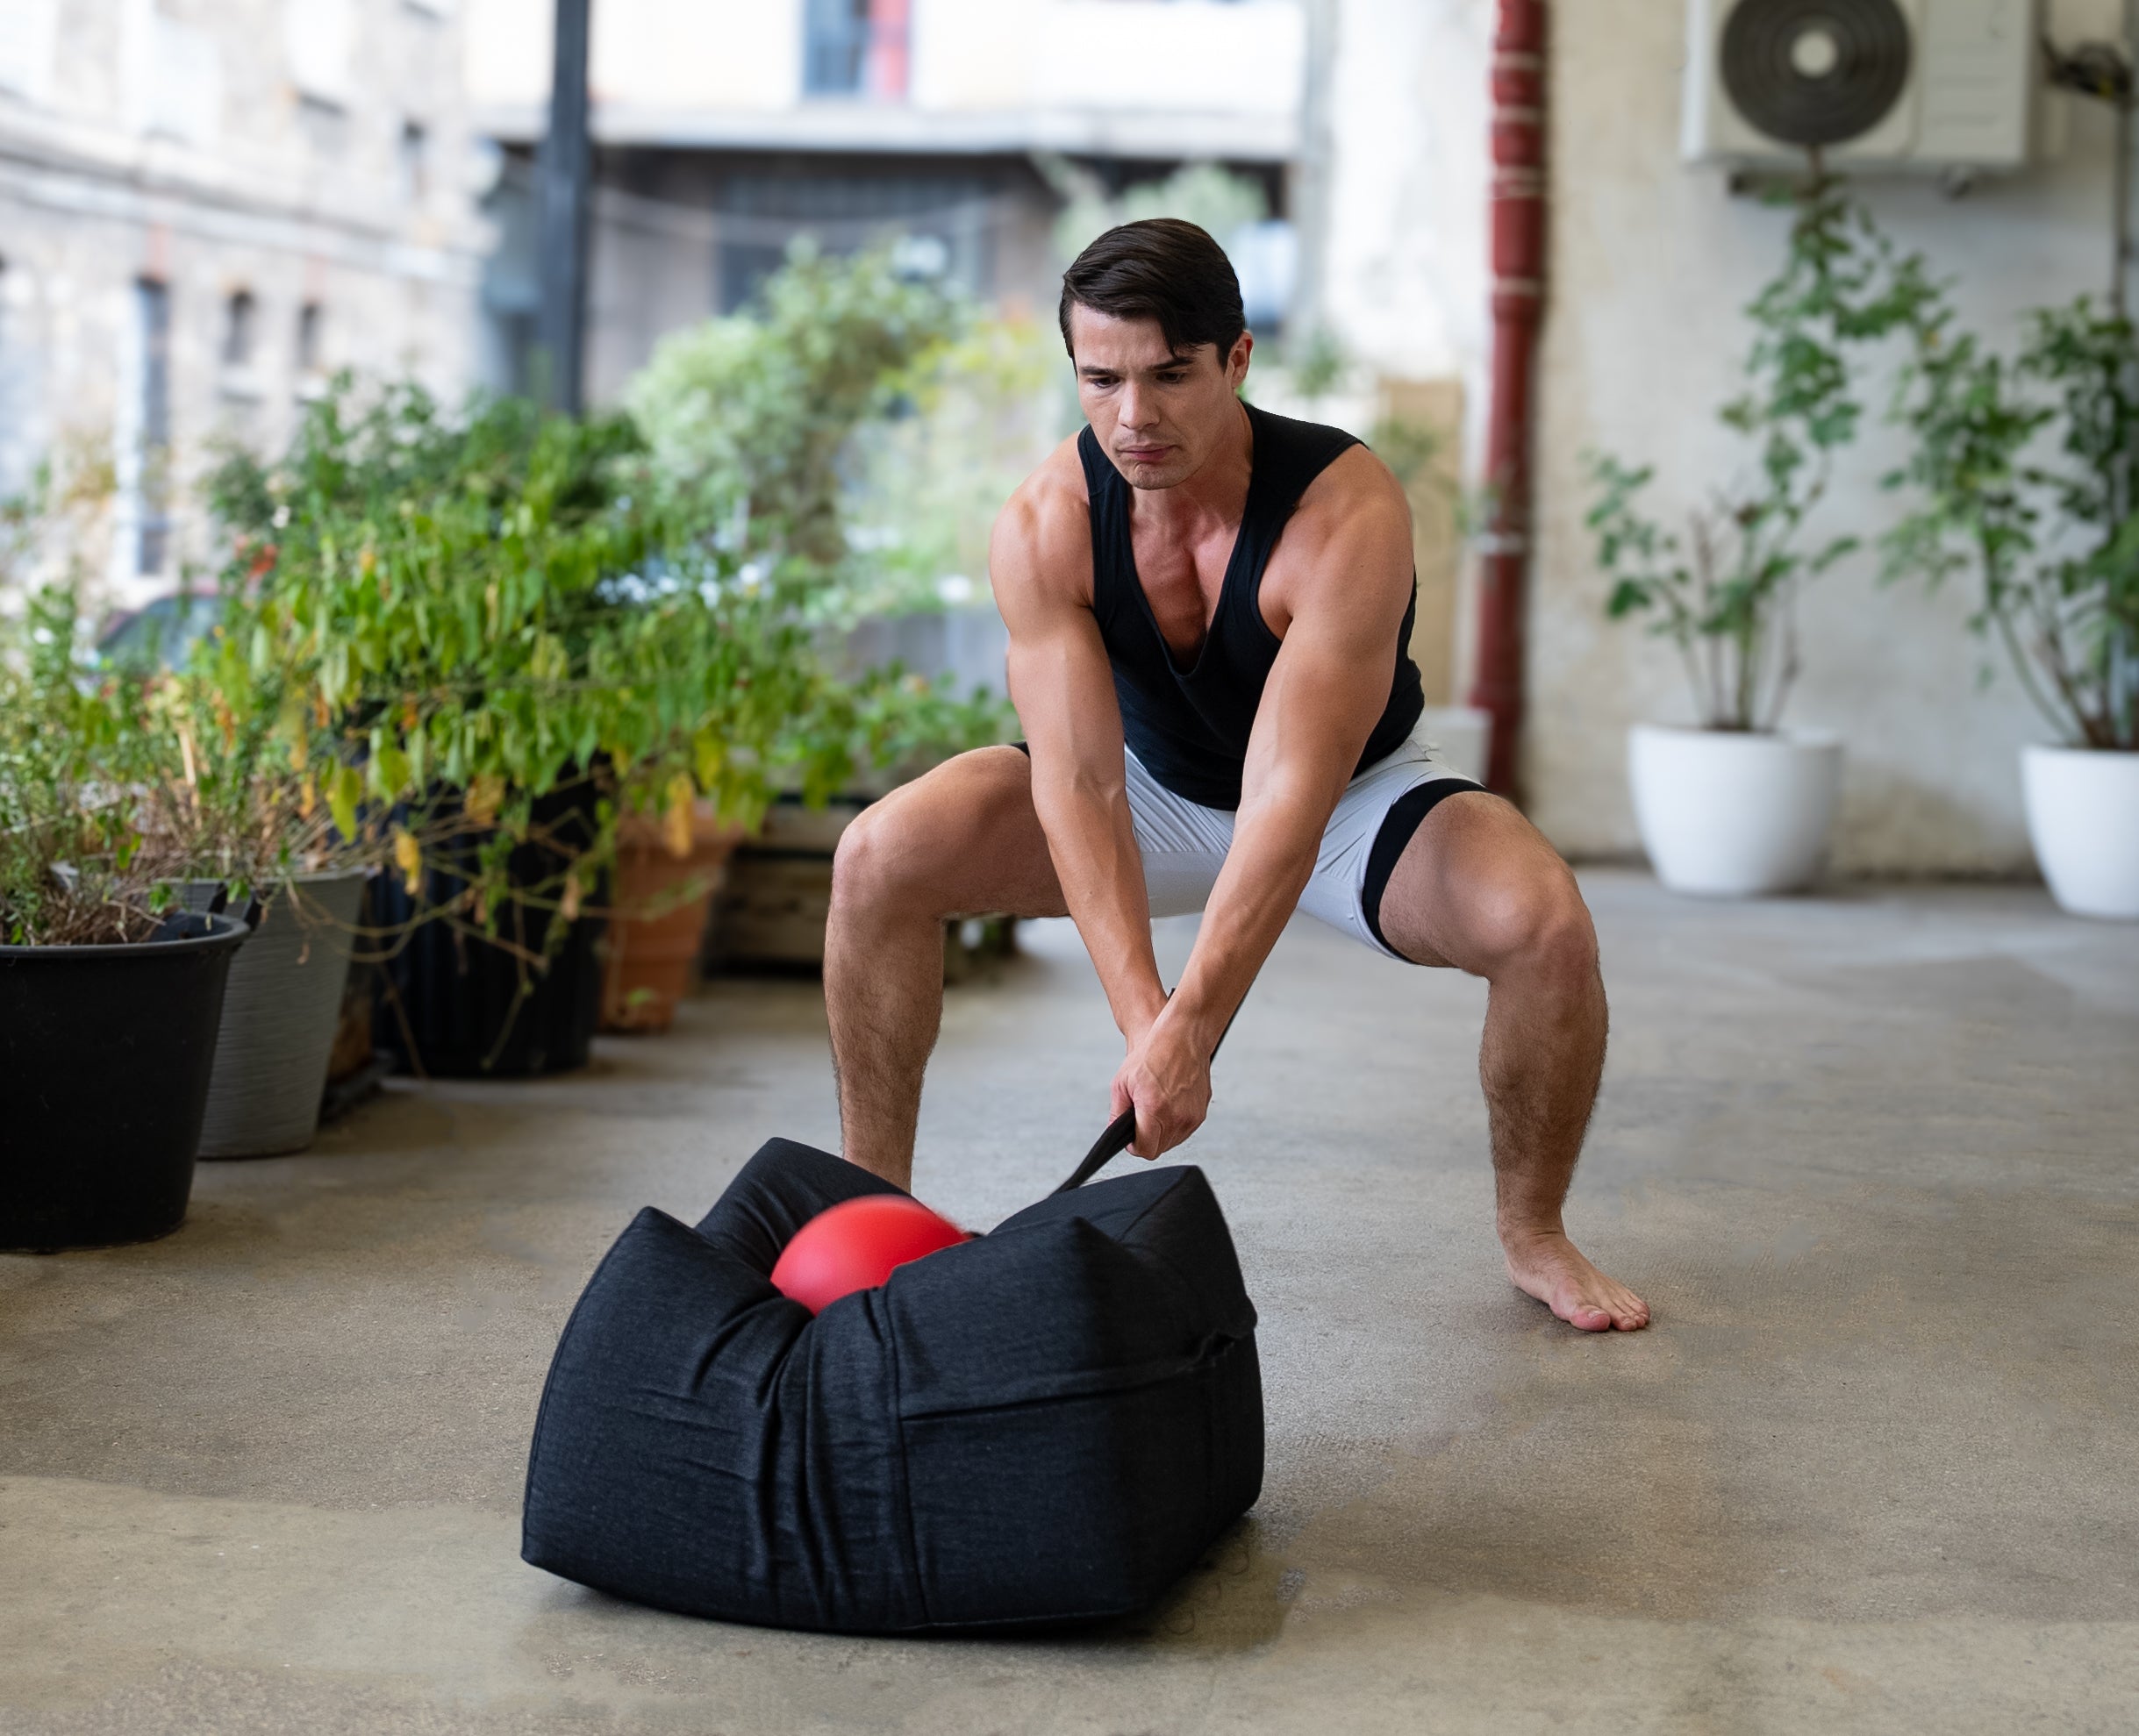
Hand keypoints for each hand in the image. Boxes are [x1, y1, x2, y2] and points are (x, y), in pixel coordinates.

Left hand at [1109, 1014, 1211, 1158]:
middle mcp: (1177, 1117)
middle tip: (1139, 1122)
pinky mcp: (1202, 1112)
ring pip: (1173, 1141)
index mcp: (1154, 1109)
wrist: (1182, 1037)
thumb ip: (1117, 1112)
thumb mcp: (1122, 1082)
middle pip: (1159, 1148)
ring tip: (1154, 1110)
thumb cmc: (1153, 1054)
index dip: (1135, 1147)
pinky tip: (1168, 1106)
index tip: (1131, 1139)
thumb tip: (1115, 1131)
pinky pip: (1185, 1130)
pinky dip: (1175, 1124)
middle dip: (1147, 1139)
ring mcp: (1192, 1116)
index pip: (1146, 1150)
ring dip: (1162, 1133)